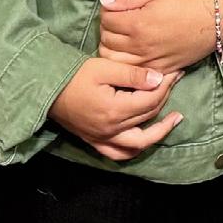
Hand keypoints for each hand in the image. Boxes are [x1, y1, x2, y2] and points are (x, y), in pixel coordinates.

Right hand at [48, 57, 182, 160]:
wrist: (47, 90)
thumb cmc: (75, 75)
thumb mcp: (105, 67)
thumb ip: (132, 74)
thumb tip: (158, 79)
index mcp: (115, 110)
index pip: (150, 100)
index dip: (166, 85)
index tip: (175, 72)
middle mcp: (111, 130)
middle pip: (148, 117)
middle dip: (165, 98)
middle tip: (175, 82)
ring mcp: (102, 139)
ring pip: (138, 144)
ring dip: (158, 133)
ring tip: (173, 120)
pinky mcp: (95, 141)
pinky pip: (119, 154)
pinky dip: (135, 149)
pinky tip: (145, 140)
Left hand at [98, 0, 222, 73]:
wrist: (216, 20)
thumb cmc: (188, 1)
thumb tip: (105, 2)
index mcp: (138, 23)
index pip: (106, 19)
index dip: (108, 11)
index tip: (116, 7)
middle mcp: (140, 46)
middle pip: (105, 41)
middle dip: (107, 29)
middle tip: (118, 21)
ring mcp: (148, 61)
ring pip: (113, 61)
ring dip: (111, 48)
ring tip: (122, 37)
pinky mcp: (158, 70)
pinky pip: (130, 72)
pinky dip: (124, 63)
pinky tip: (131, 52)